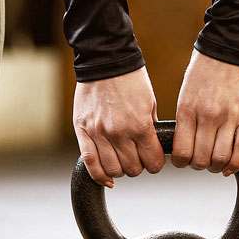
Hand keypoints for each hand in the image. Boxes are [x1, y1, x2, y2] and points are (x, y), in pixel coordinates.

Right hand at [73, 66, 165, 187]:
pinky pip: (90, 163)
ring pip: (112, 170)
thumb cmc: (131, 80)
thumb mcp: (150, 103)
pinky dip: (99, 176)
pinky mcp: (82, 131)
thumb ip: (150, 128)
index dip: (156, 164)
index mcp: (140, 125)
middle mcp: (119, 133)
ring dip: (120, 170)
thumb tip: (152, 148)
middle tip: (138, 157)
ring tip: (122, 160)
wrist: (105, 61)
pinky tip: (107, 177)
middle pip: (133, 169)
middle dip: (139, 166)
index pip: (152, 162)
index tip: (154, 161)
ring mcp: (98, 133)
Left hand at [173, 49, 238, 175]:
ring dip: (216, 167)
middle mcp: (207, 116)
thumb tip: (184, 145)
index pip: (181, 152)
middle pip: (201, 159)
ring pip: (221, 158)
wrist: (230, 46)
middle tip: (200, 162)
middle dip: (198, 166)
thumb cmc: (205, 69)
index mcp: (187, 109)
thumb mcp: (186, 93)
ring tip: (215, 164)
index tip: (182, 161)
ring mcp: (229, 116)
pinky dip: (236, 163)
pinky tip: (230, 166)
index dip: (180, 163)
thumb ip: (186, 119)